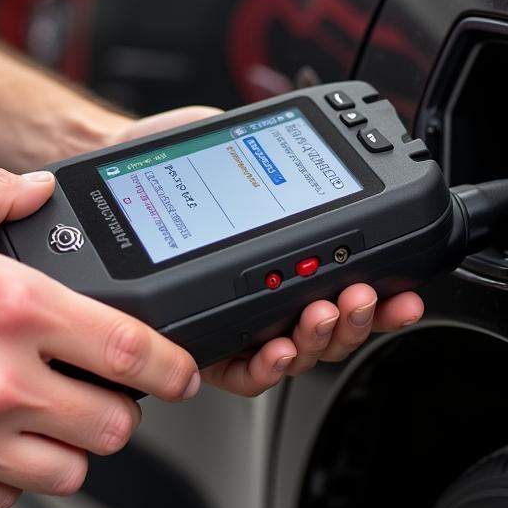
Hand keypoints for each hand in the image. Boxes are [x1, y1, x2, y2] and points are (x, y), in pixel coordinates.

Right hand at [0, 167, 198, 507]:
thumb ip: (1, 191)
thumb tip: (43, 189)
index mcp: (12, 307)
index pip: (129, 352)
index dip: (172, 368)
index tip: (182, 374)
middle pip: (113, 427)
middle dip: (120, 411)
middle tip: (102, 393)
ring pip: (68, 473)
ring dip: (70, 447)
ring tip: (49, 418)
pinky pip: (6, 497)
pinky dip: (13, 474)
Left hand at [109, 105, 425, 396]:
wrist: (105, 166)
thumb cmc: (162, 153)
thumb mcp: (233, 141)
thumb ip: (277, 148)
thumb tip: (319, 136)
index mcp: (279, 257)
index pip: (340, 288)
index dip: (378, 300)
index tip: (402, 293)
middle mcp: (262, 295)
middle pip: (325, 328)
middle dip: (355, 320)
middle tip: (362, 298)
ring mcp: (232, 322)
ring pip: (292, 352)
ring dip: (318, 339)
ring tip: (323, 312)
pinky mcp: (194, 342)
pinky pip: (237, 372)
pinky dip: (264, 366)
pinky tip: (275, 347)